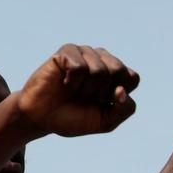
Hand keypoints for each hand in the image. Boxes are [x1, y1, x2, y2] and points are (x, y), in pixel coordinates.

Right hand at [18, 44, 139, 136]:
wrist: (40, 118)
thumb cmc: (72, 118)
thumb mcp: (105, 121)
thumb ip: (124, 109)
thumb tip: (121, 90)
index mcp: (115, 73)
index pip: (132, 78)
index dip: (117, 96)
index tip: (101, 103)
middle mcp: (102, 59)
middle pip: (119, 71)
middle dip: (102, 92)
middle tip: (85, 97)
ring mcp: (85, 53)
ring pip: (99, 70)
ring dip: (85, 89)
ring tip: (73, 91)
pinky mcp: (67, 51)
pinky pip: (79, 67)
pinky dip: (72, 82)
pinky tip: (64, 83)